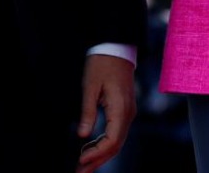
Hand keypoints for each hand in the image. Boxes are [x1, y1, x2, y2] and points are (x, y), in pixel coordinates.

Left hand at [75, 54, 135, 172]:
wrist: (116, 47)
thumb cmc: (102, 64)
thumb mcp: (90, 86)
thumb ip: (88, 112)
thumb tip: (83, 136)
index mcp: (120, 108)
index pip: (112, 141)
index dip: (97, 154)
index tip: (81, 160)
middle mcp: (128, 114)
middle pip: (116, 146)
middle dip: (98, 161)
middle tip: (80, 172)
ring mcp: (128, 112)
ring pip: (117, 141)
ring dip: (101, 155)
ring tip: (83, 165)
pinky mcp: (124, 110)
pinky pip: (117, 133)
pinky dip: (104, 144)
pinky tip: (91, 148)